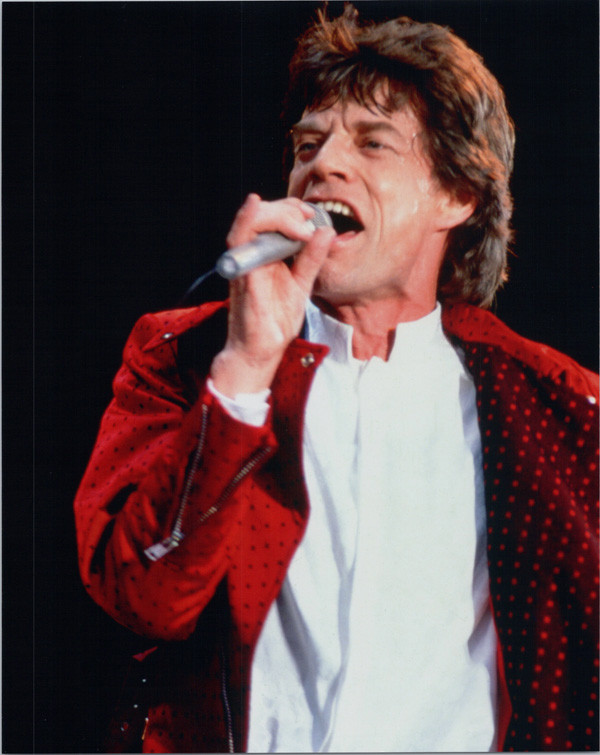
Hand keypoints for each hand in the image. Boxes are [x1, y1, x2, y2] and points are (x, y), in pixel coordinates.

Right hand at [210, 194, 335, 396]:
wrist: (262, 350)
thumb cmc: (276, 319)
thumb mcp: (302, 283)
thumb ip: (311, 258)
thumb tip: (326, 231)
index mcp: (264, 255)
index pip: (271, 218)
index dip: (289, 208)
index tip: (309, 213)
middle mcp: (251, 256)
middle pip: (260, 214)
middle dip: (285, 209)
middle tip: (306, 218)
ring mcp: (244, 264)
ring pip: (248, 222)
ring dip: (276, 215)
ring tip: (300, 226)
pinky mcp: (242, 275)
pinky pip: (238, 242)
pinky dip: (247, 221)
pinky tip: (255, 207)